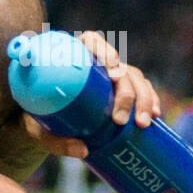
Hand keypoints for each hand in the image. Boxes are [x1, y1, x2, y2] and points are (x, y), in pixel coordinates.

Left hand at [24, 31, 162, 158]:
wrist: (42, 121)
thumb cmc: (37, 118)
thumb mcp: (37, 129)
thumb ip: (53, 140)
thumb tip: (83, 151)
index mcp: (72, 57)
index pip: (90, 41)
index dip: (104, 51)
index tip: (111, 71)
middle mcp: (95, 63)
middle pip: (119, 67)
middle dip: (126, 92)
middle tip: (120, 119)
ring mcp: (109, 76)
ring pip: (134, 78)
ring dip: (144, 98)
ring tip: (143, 123)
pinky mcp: (119, 89)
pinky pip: (141, 89)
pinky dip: (151, 100)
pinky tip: (155, 115)